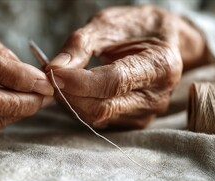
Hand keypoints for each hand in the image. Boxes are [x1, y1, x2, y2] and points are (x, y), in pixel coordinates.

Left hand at [47, 5, 209, 128]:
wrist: (162, 41)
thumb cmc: (135, 28)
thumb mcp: (108, 24)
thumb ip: (80, 45)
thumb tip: (53, 68)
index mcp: (160, 65)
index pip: (115, 82)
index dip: (79, 82)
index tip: (53, 73)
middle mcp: (156, 95)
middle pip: (103, 106)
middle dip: (70, 94)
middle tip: (52, 76)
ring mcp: (147, 113)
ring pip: (98, 117)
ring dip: (72, 102)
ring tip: (63, 80)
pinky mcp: (134, 122)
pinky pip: (100, 120)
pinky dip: (81, 107)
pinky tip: (76, 90)